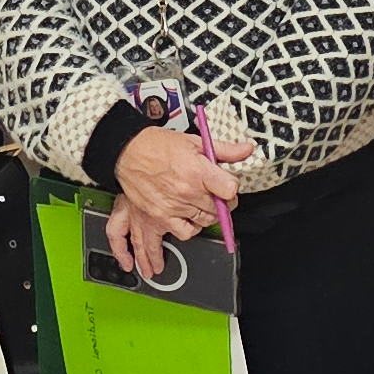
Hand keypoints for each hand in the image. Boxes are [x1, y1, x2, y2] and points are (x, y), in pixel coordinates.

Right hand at [107, 123, 247, 271]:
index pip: (230, 189)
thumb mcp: (194, 142)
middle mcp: (188, 191)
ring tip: (202, 204)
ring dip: (208, 214)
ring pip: (205, 220)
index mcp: (199, 171)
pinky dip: (191, 228)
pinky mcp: (161, 217)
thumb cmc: (158, 145)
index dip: (233, 187)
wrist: (128, 152)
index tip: (228, 185)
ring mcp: (174, 206)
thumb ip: (224, 149)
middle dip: (222, 201)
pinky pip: (185, 232)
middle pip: (220, 207)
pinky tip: (191, 218)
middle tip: (216, 194)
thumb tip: (246, 150)